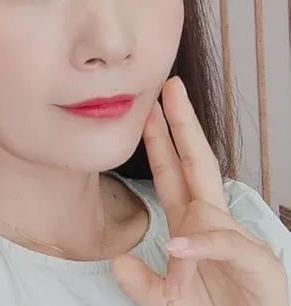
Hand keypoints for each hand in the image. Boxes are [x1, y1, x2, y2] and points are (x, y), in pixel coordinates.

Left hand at [110, 75, 288, 304]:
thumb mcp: (169, 301)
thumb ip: (144, 285)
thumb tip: (118, 261)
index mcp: (191, 222)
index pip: (172, 171)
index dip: (160, 140)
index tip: (148, 108)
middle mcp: (212, 221)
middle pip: (196, 162)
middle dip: (183, 124)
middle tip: (172, 87)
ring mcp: (235, 237)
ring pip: (205, 213)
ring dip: (186, 242)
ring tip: (176, 281)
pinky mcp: (255, 260)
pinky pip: (224, 243)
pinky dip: (202, 245)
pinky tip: (181, 247)